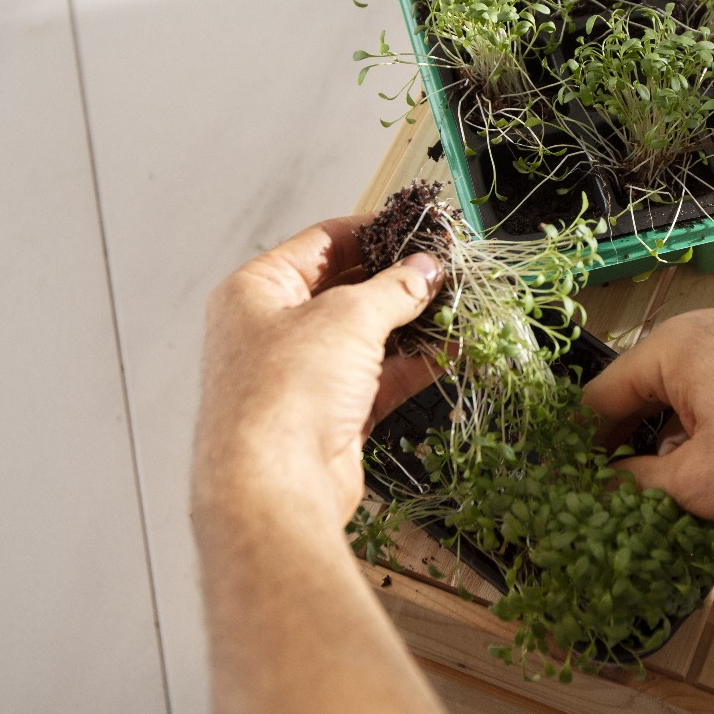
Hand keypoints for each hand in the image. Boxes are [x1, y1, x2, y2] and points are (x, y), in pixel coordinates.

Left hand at [193, 216, 442, 531]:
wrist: (276, 486)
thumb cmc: (286, 389)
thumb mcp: (348, 317)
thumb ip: (394, 288)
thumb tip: (425, 270)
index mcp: (256, 291)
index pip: (321, 243)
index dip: (374, 231)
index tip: (419, 227)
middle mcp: (272, 330)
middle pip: (345, 289)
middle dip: (398, 280)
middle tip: (445, 269)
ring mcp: (301, 375)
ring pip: (366, 336)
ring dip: (411, 322)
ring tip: (457, 304)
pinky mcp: (329, 415)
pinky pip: (378, 378)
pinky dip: (413, 364)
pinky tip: (451, 349)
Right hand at [581, 309, 713, 521]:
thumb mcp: (697, 482)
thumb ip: (634, 485)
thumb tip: (595, 494)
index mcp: (675, 345)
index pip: (601, 396)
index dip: (580, 447)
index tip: (567, 490)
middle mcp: (702, 335)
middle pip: (638, 395)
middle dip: (623, 448)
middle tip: (607, 502)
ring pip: (675, 402)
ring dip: (662, 448)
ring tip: (653, 501)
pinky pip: (710, 402)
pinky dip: (697, 439)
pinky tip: (702, 483)